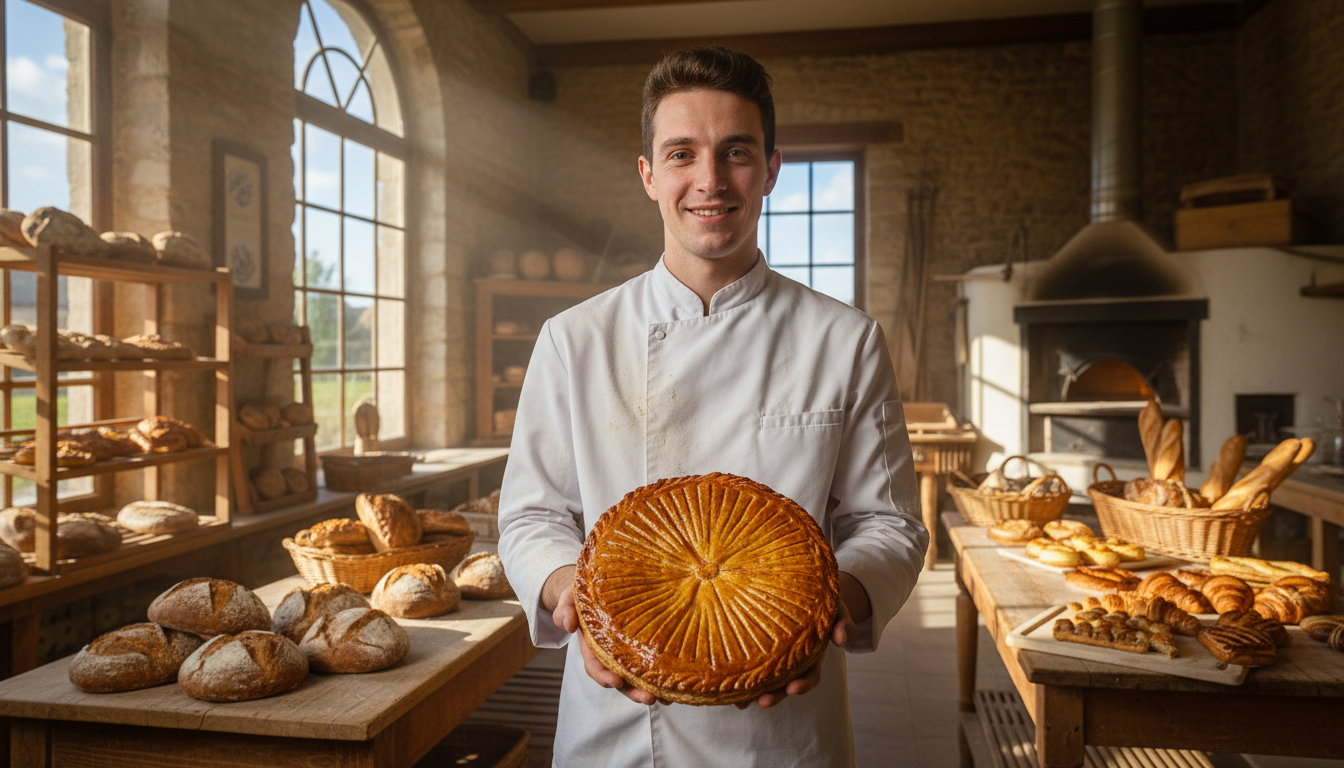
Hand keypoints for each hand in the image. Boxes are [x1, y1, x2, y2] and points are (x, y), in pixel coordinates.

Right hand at [547, 565, 661, 705]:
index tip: (615, 681)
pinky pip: (650, 666)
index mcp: (591, 647)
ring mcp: (627, 655)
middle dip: (633, 691)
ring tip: (665, 698)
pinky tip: (676, 684)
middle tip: (648, 698)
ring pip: (637, 678)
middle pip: (620, 679)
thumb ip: (564, 610)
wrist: (597, 590)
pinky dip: (662, 678)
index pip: (596, 666)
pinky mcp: (642, 648)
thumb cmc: (582, 597)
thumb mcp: (568, 600)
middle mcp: (610, 656)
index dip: (604, 676)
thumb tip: (568, 624)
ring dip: (650, 689)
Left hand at [735, 596, 855, 709]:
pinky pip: (752, 663)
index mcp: (812, 653)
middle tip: (763, 702)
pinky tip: (726, 684)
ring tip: (741, 702)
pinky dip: (741, 675)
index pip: (810, 674)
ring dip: (755, 692)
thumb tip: (842, 639)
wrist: (810, 590)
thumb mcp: (838, 610)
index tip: (793, 689)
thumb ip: (843, 623)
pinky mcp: (762, 647)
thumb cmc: (824, 602)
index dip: (803, 683)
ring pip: (767, 678)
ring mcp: (778, 655)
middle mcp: (794, 659)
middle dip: (775, 695)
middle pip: (785, 683)